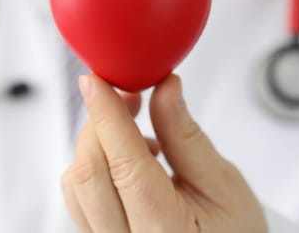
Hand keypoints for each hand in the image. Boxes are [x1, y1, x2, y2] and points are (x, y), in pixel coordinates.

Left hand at [62, 74, 266, 232]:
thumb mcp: (223, 184)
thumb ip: (186, 136)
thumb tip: (165, 89)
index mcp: (165, 230)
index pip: (124, 164)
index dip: (107, 115)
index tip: (98, 81)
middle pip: (89, 172)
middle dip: (101, 123)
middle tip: (129, 98)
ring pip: (76, 185)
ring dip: (97, 145)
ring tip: (140, 138)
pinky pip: (79, 198)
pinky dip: (96, 166)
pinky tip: (128, 162)